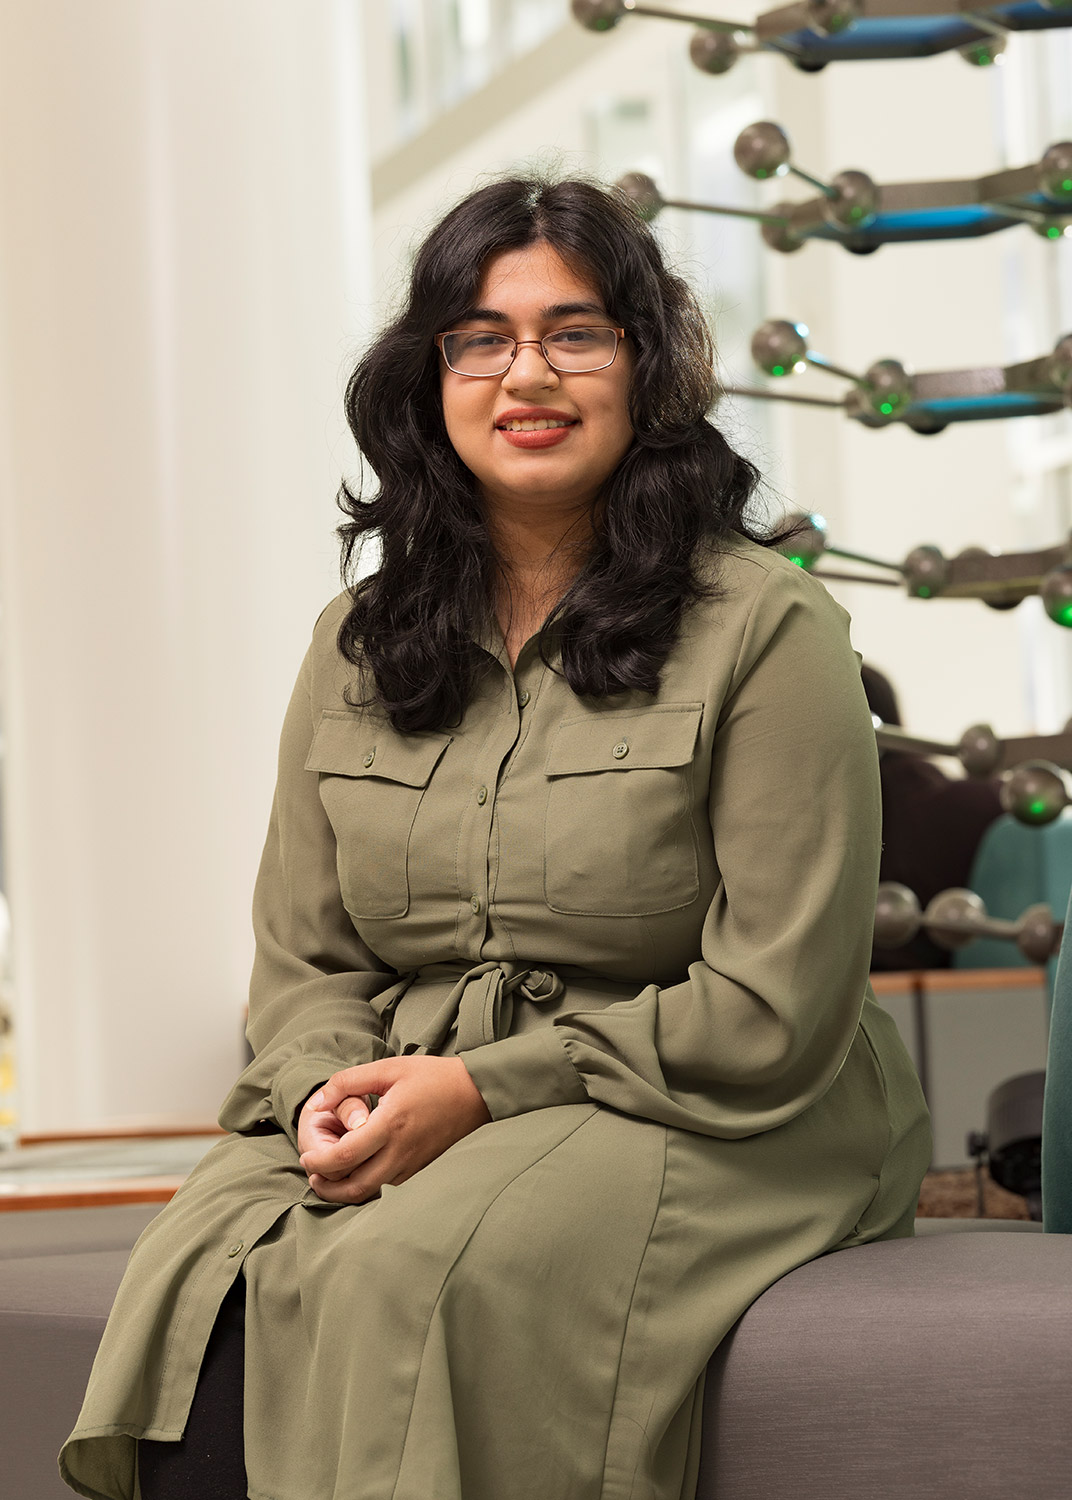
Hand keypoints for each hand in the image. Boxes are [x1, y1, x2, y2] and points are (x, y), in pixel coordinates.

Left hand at [296, 1055, 491, 1204]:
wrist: (475, 1093)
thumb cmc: (432, 1076)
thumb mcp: (389, 1068)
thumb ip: (349, 1081)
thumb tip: (317, 1101)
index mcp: (390, 1125)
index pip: (345, 1157)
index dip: (319, 1162)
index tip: (306, 1156)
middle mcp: (400, 1151)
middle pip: (354, 1187)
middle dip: (326, 1187)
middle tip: (312, 1173)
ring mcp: (411, 1164)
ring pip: (370, 1191)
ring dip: (344, 1189)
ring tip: (329, 1174)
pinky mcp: (418, 1169)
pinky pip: (386, 1185)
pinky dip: (365, 1183)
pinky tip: (357, 1167)